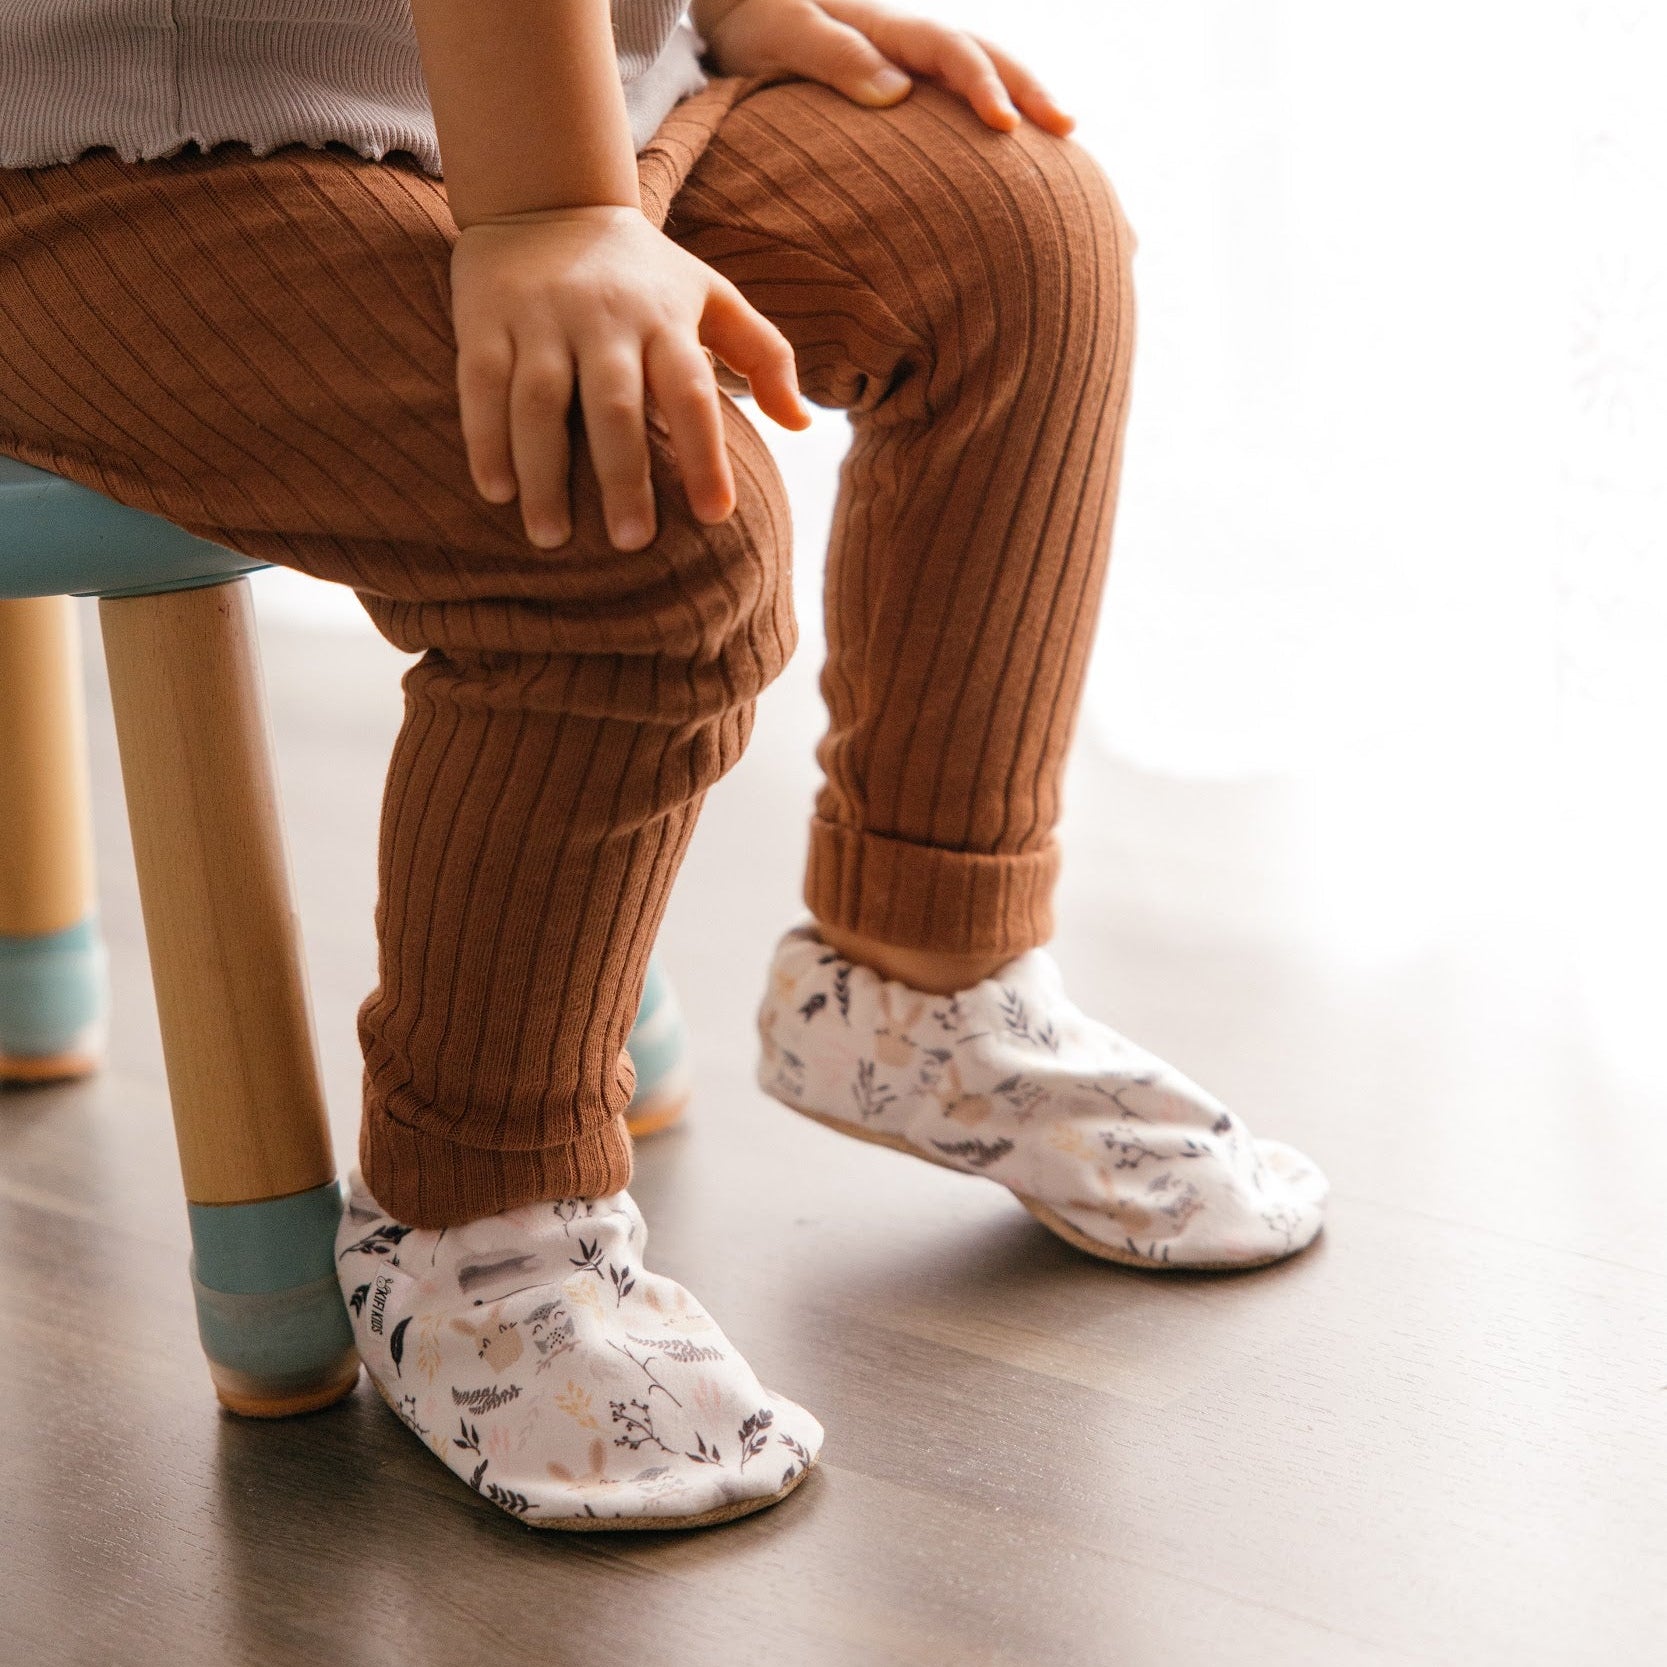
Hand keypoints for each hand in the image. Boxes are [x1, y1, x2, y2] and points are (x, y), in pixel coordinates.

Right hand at [450, 203, 811, 550]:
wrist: (547, 198)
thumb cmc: (644, 273)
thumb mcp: (712, 295)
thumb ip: (765, 356)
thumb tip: (801, 424)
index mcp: (663, 317)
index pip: (691, 391)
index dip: (705, 453)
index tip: (715, 515)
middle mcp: (602, 317)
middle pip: (614, 405)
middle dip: (623, 476)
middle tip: (632, 543)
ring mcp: (540, 318)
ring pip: (540, 402)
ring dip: (543, 474)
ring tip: (552, 540)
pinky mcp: (485, 318)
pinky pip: (481, 385)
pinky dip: (487, 440)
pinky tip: (497, 493)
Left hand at [691, 0, 1074, 135]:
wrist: (736, 6)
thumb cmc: (754, 22)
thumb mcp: (786, 35)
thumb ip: (837, 58)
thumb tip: (899, 92)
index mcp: (886, 29)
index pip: (950, 51)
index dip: (983, 85)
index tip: (1007, 126)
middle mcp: (905, 40)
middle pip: (983, 54)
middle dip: (1028, 88)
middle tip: (1068, 128)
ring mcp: (905, 60)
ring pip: (977, 69)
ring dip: (1020, 97)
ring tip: (1060, 137)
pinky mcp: (896, 82)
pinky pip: (953, 93)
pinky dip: (988, 110)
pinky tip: (1010, 147)